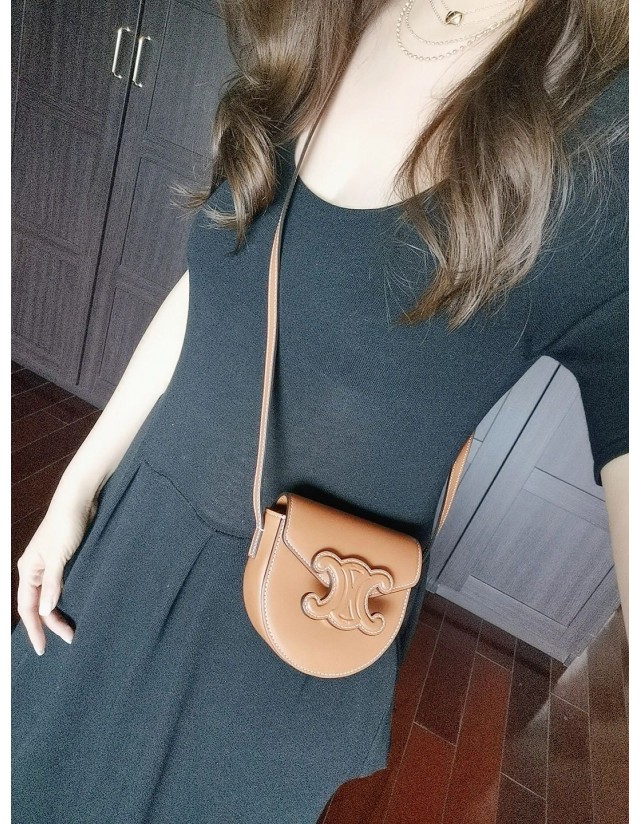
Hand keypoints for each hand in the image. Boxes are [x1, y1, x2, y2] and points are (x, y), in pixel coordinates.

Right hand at [16, 497, 97, 654]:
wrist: (79, 500)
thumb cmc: (66, 524)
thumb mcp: (59, 556)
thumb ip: (52, 584)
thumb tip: (46, 611)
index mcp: (28, 570)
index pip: (27, 607)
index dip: (34, 629)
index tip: (43, 648)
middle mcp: (36, 570)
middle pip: (39, 605)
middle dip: (51, 624)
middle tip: (70, 639)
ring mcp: (50, 565)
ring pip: (51, 597)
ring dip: (59, 612)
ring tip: (73, 629)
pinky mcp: (64, 560)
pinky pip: (61, 586)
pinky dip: (67, 598)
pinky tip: (76, 607)